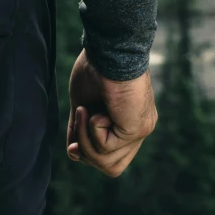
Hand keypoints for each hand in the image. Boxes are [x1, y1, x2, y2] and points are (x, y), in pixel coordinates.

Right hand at [66, 49, 156, 176]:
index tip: (73, 147)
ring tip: (85, 112)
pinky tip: (97, 110)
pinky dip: (93, 130)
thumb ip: (81, 128)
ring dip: (87, 140)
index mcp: (129, 121)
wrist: (109, 47)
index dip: (90, 155)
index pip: (112, 158)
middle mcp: (139, 129)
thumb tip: (74, 153)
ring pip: (107, 163)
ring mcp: (141, 130)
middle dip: (88, 152)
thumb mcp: (83, 102)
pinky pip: (106, 148)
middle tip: (80, 121)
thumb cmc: (96, 66)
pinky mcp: (137, 128)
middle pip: (111, 167)